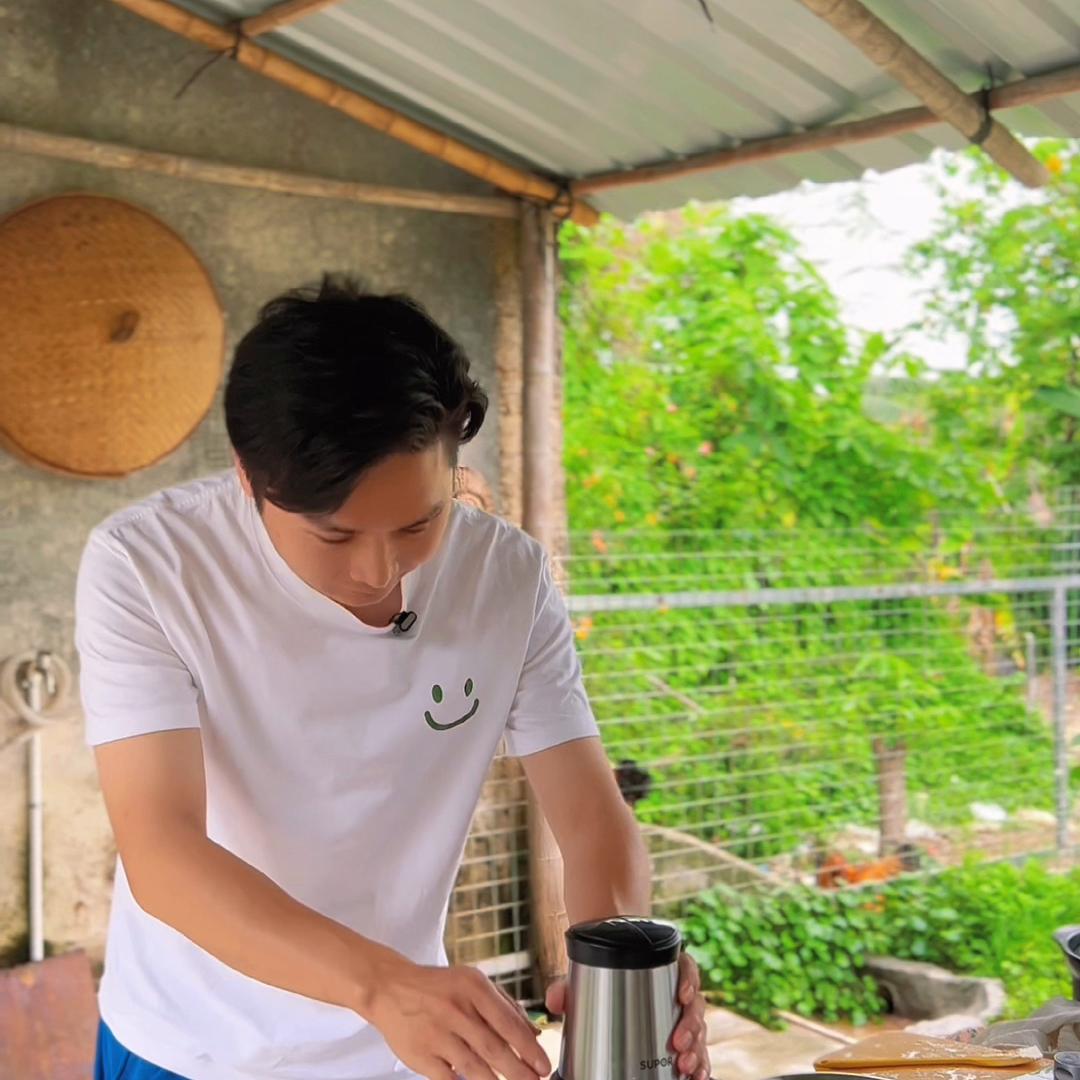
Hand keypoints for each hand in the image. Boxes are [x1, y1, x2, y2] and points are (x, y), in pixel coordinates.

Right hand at [369, 960, 550, 1079]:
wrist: (390, 989)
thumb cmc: (438, 987)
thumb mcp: (472, 982)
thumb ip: (504, 1005)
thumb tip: (533, 1031)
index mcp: (473, 988)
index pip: (508, 1022)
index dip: (529, 1048)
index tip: (544, 1065)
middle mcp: (456, 1009)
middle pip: (494, 1048)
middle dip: (519, 1071)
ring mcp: (436, 1034)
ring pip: (474, 1067)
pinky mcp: (420, 1055)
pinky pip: (449, 1079)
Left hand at [546, 952, 709, 1079]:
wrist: (602, 983)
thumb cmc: (597, 976)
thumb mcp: (582, 978)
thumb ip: (566, 986)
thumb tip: (555, 1001)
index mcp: (660, 966)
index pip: (685, 967)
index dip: (689, 981)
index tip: (681, 995)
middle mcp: (676, 990)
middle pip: (694, 1004)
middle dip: (691, 1027)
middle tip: (678, 1044)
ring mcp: (679, 1014)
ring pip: (698, 1028)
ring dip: (697, 1049)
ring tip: (685, 1066)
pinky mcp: (680, 1036)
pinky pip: (698, 1048)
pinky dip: (700, 1062)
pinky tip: (698, 1075)